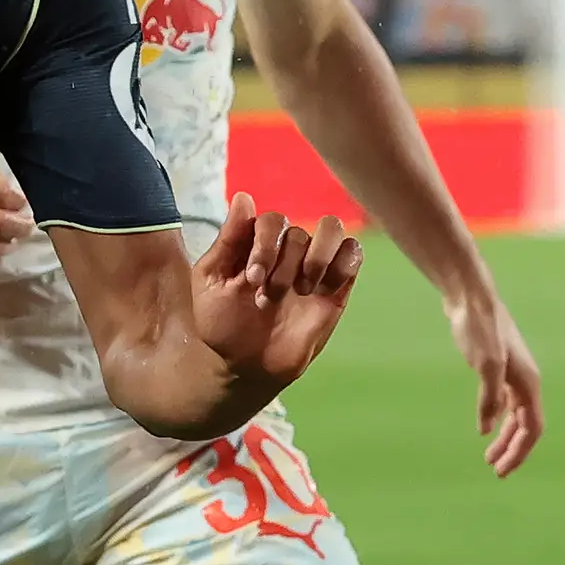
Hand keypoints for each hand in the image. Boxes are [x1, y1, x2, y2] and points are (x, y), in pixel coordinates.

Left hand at [190, 193, 361, 392]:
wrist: (245, 366)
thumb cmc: (223, 324)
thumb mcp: (211, 281)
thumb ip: (228, 239)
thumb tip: (245, 197)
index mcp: (255, 244)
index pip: (270, 220)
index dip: (263, 246)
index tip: (252, 280)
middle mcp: (286, 250)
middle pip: (297, 232)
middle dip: (283, 267)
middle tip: (269, 298)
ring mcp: (313, 266)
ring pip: (332, 229)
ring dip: (317, 258)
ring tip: (303, 290)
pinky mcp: (336, 287)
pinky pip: (353, 253)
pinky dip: (344, 263)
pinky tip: (323, 289)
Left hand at [442, 281, 543, 475]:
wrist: (471, 298)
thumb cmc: (480, 328)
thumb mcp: (485, 364)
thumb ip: (489, 398)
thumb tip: (486, 429)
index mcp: (528, 382)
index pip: (532, 428)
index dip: (520, 452)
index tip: (502, 470)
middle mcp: (526, 381)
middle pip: (526, 426)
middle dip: (513, 450)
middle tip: (496, 472)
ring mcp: (513, 375)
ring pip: (516, 415)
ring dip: (505, 438)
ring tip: (489, 458)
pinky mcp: (499, 368)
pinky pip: (506, 403)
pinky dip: (499, 420)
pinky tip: (487, 429)